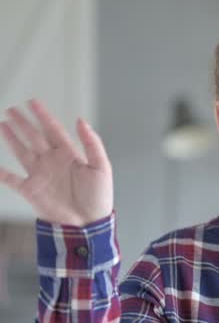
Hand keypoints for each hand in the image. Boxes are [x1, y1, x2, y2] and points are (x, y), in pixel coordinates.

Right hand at [0, 99, 112, 225]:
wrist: (88, 223)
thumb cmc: (98, 197)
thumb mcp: (101, 167)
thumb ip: (92, 143)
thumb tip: (81, 120)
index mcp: (69, 154)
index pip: (53, 130)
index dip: (43, 116)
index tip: (34, 102)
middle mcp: (52, 162)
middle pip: (34, 137)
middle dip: (23, 123)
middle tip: (12, 109)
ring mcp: (40, 175)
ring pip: (22, 151)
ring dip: (12, 138)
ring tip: (2, 124)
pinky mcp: (31, 190)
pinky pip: (11, 179)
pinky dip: (1, 173)